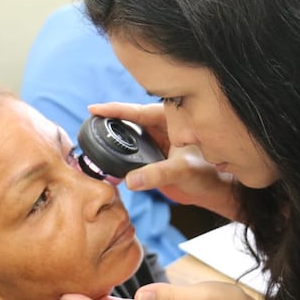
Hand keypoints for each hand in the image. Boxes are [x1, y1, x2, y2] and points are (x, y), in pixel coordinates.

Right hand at [88, 102, 238, 218]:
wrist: (212, 190)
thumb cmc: (206, 174)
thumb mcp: (182, 170)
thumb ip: (158, 174)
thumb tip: (131, 180)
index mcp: (170, 119)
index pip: (137, 111)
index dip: (114, 110)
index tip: (93, 108)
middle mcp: (160, 127)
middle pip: (128, 120)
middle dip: (109, 120)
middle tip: (87, 121)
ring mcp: (154, 141)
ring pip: (128, 135)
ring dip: (112, 137)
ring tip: (91, 138)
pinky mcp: (150, 156)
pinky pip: (129, 151)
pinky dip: (117, 153)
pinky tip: (105, 157)